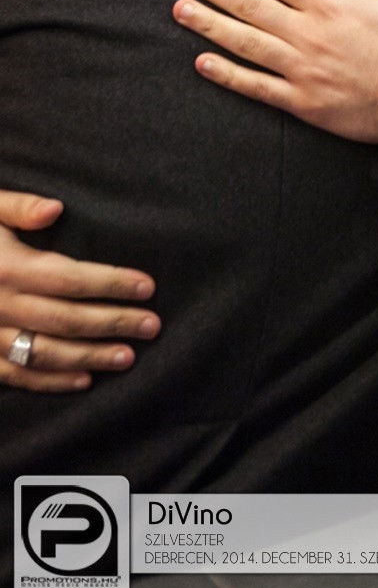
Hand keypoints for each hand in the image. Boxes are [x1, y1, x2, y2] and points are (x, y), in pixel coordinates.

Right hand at [0, 190, 159, 392]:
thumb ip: (18, 206)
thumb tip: (55, 209)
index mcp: (7, 266)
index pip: (70, 278)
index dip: (111, 283)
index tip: (148, 286)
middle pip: (66, 319)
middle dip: (113, 323)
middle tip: (153, 325)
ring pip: (45, 353)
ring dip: (89, 357)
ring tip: (128, 357)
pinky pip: (15, 375)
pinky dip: (51, 381)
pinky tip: (84, 380)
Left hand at [173, 0, 377, 145]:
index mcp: (331, 3)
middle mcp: (310, 34)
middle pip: (249, 5)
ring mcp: (303, 71)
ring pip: (245, 43)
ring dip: (209, 25)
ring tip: (180, 10)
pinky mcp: (304, 103)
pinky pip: (257, 87)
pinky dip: (228, 75)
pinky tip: (203, 63)